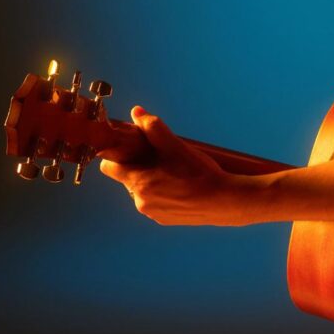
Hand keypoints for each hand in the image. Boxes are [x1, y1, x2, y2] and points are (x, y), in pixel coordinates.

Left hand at [98, 106, 254, 225]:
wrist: (224, 201)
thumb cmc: (199, 173)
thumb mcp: (176, 146)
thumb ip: (154, 128)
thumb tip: (136, 113)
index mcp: (138, 182)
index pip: (108, 167)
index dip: (118, 155)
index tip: (131, 148)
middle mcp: (140, 201)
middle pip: (128, 177)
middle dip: (139, 166)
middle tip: (160, 157)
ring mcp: (151, 213)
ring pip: (142, 190)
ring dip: (152, 180)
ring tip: (175, 172)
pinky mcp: (163, 220)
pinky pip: (155, 202)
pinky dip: (163, 194)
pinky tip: (181, 187)